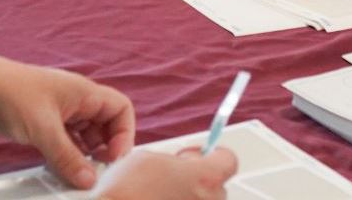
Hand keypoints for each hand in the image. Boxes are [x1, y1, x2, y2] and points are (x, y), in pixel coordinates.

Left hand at [0, 56, 134, 189]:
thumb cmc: (10, 92)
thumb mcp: (43, 128)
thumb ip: (68, 156)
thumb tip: (89, 180)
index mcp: (84, 92)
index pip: (120, 109)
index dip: (123, 133)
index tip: (113, 157)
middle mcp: (75, 102)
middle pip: (104, 126)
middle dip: (104, 149)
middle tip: (96, 171)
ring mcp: (58, 114)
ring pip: (83, 138)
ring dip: (84, 156)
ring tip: (77, 175)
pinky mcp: (41, 126)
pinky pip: (64, 144)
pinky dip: (66, 158)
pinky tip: (59, 170)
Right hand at [96, 148, 238, 199]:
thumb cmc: (123, 194)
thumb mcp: (146, 159)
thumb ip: (171, 161)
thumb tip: (174, 166)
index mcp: (205, 178)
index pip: (228, 161)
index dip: (213, 156)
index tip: (201, 156)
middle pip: (215, 188)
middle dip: (197, 182)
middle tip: (172, 180)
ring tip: (157, 198)